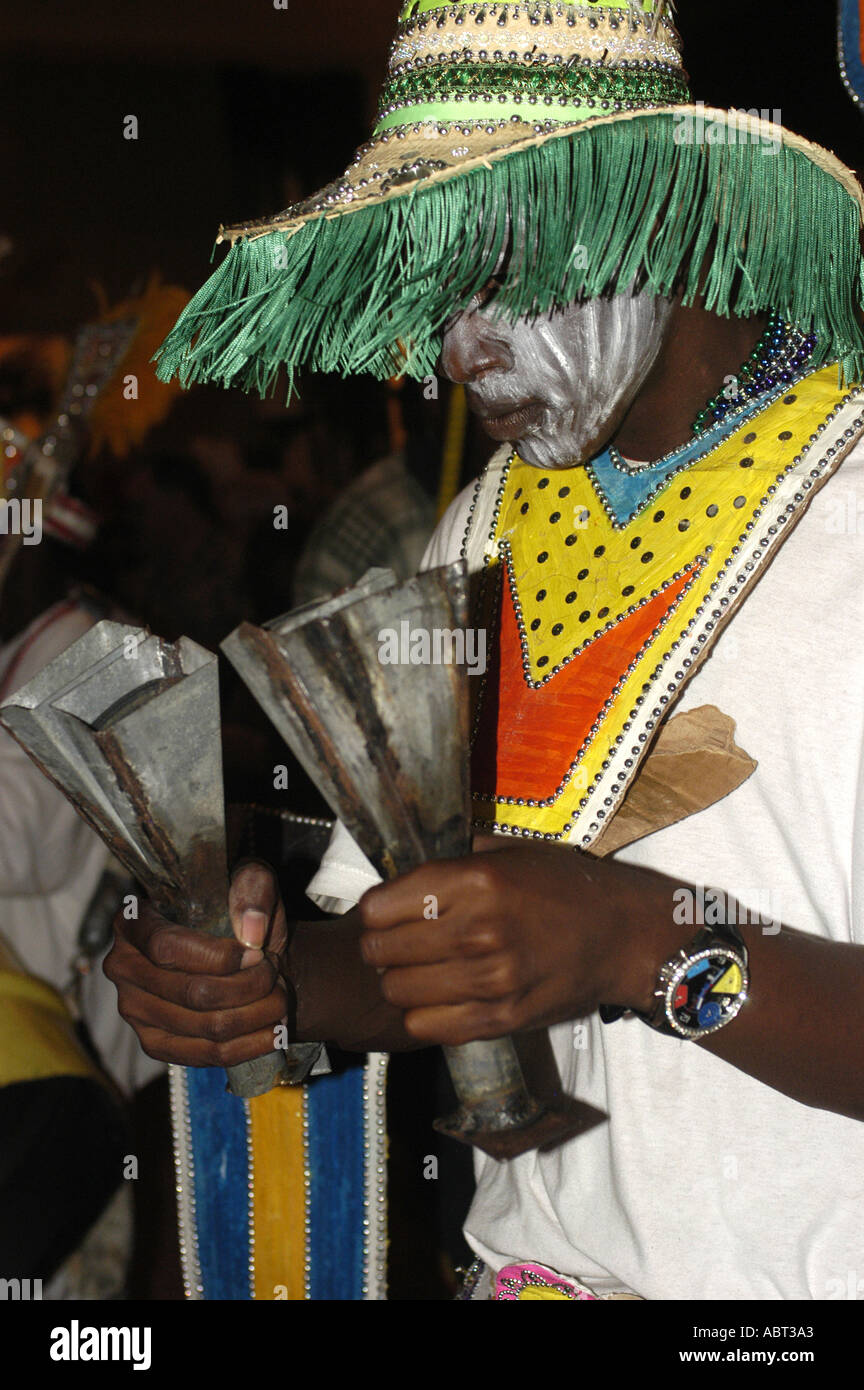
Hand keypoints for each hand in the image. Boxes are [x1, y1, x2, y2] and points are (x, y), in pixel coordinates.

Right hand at [103, 862, 290, 1066]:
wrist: (244, 955)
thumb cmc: (238, 916)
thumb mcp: (250, 882)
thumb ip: (253, 888)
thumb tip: (252, 929)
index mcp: (133, 922)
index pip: (167, 948)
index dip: (218, 957)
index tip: (256, 953)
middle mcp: (123, 967)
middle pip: (193, 992)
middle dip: (250, 986)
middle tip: (275, 974)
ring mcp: (134, 1011)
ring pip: (206, 1027)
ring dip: (257, 1014)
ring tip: (279, 998)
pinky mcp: (155, 1044)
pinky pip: (206, 1056)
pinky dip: (249, 1045)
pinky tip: (272, 1029)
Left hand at [358, 840, 671, 1045]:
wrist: (624, 935)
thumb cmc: (566, 887)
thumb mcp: (511, 854)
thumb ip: (456, 859)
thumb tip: (404, 867)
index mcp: (476, 881)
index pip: (380, 907)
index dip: (374, 910)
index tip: (384, 912)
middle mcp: (478, 930)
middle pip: (381, 951)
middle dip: (380, 946)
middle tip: (396, 943)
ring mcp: (490, 980)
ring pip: (398, 991)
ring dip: (399, 981)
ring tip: (417, 971)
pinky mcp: (502, 1019)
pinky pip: (427, 1026)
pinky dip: (423, 1014)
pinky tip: (439, 997)